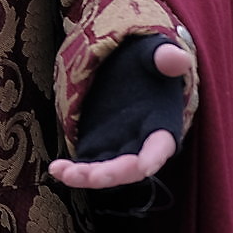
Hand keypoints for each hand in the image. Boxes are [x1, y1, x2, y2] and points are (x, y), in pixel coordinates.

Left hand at [48, 42, 192, 187]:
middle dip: (110, 174)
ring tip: (59, 171)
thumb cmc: (146, 63)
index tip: (142, 167)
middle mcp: (142, 143)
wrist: (127, 68)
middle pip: (130, 168)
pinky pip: (89, 165)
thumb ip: (163, 58)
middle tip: (84, 176)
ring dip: (86, 176)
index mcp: (162, 124)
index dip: (153, 158)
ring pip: (107, 171)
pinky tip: (56, 169)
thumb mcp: (153, 55)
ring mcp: (119, 147)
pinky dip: (73, 171)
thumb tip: (176, 57)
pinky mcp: (99, 145)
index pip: (161, 147)